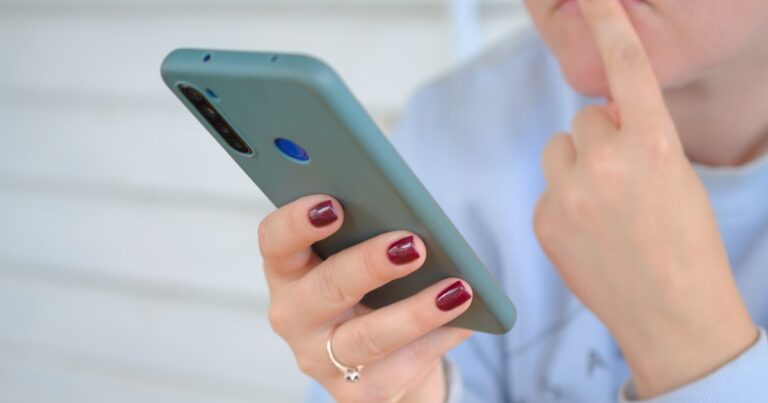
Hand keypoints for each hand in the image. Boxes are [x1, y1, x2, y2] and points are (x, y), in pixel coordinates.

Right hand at [258, 195, 473, 402]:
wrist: (380, 354)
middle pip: (325, 288)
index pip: (275, 240)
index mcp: (288, 268)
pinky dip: (438, 338)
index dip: (297, 221)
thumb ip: (369, 231)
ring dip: (415, 311)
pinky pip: (402, 364)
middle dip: (369, 265)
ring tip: (457, 289)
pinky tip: (466, 319)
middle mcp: (294, 315)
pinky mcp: (356, 391)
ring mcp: (321, 358)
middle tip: (412, 245)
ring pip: (367, 337)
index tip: (333, 203)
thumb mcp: (358, 254)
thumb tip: (414, 216)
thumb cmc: (368, 285)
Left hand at [534, 0, 757, 396]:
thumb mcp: (678, 178)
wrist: (673, 315)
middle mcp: (607, 161)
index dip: (609, 23)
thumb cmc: (686, 245)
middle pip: (585, 118)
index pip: (625, 67)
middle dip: (601, 139)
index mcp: (654, 144)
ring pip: (559, 148)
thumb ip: (638, 139)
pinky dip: (563, 203)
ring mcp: (569, 192)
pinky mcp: (543, 219)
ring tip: (605, 208)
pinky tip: (589, 234)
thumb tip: (596, 119)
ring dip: (576, 166)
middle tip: (624, 182)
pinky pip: (547, 189)